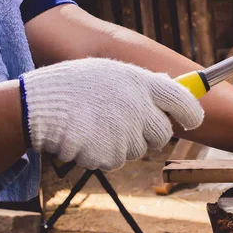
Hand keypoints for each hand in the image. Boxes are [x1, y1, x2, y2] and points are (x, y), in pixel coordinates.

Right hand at [21, 58, 203, 170]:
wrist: (39, 106)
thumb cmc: (77, 86)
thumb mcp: (113, 73)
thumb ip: (144, 84)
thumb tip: (175, 89)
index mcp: (141, 83)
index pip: (183, 101)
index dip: (192, 113)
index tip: (193, 120)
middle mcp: (138, 107)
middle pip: (163, 133)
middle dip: (152, 133)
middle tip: (131, 124)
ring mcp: (125, 132)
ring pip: (139, 149)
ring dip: (124, 142)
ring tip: (99, 124)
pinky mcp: (110, 154)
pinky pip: (118, 160)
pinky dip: (105, 153)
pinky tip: (89, 137)